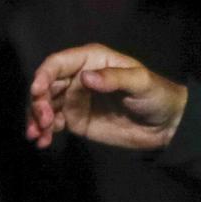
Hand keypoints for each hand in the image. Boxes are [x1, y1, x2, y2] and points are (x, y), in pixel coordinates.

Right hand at [25, 43, 188, 151]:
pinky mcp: (75, 120)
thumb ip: (113, 78)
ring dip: (36, 119)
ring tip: (37, 135)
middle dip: (38, 102)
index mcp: (90, 60)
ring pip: (45, 105)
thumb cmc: (155, 95)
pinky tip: (43, 141)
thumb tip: (85, 78)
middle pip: (46, 85)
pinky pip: (53, 123)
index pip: (58, 63)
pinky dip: (44, 131)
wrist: (165, 125)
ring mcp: (74, 99)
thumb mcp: (139, 82)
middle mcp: (77, 77)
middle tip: (42, 120)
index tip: (37, 92)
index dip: (44, 75)